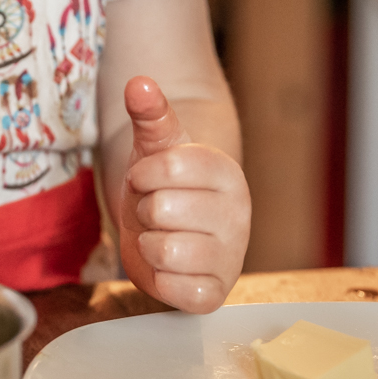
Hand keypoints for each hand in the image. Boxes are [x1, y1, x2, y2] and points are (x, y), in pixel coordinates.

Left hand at [119, 76, 249, 313]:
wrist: (166, 235)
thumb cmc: (162, 189)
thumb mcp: (154, 148)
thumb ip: (149, 113)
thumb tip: (139, 82)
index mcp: (227, 174)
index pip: (168, 167)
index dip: (142, 174)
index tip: (147, 179)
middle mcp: (238, 216)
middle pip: (161, 209)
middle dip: (144, 212)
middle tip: (155, 214)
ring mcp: (230, 258)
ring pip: (164, 250)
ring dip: (149, 246)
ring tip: (161, 238)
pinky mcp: (213, 295)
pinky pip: (174, 290)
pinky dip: (159, 280)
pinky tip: (168, 269)